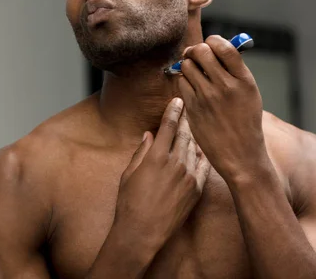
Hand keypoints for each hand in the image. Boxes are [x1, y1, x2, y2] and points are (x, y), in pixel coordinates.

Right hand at [114, 98, 210, 249]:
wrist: (143, 231)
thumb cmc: (129, 202)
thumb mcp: (129, 173)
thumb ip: (141, 151)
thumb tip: (148, 135)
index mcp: (156, 156)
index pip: (168, 126)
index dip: (174, 110)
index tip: (178, 99)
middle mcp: (175, 163)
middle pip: (185, 134)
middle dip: (187, 119)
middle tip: (191, 106)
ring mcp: (188, 176)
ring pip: (194, 148)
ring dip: (195, 135)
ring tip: (197, 125)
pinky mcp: (196, 190)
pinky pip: (203, 166)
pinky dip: (202, 155)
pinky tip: (201, 149)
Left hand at [177, 35, 266, 181]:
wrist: (240, 153)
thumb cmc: (245, 122)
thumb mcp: (250, 94)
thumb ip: (235, 72)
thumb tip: (215, 50)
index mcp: (244, 80)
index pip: (224, 47)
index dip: (213, 41)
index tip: (209, 43)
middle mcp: (226, 86)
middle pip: (201, 52)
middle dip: (195, 50)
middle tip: (195, 55)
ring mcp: (208, 97)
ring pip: (187, 66)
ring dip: (187, 65)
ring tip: (194, 72)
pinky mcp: (193, 107)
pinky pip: (181, 82)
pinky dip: (183, 80)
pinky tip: (190, 86)